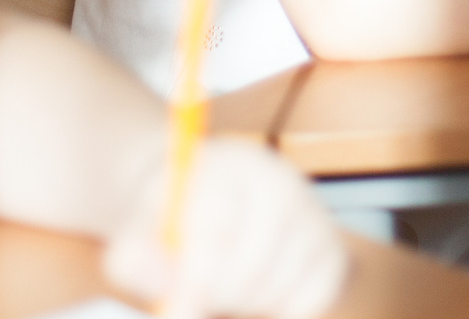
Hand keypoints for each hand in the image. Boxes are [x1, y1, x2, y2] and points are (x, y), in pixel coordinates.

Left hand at [105, 137, 348, 318]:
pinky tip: (258, 289)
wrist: (206, 202)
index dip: (197, 277)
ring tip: (224, 283)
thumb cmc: (170, 220)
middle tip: (196, 295)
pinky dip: (280, 310)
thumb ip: (140, 260)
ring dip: (245, 303)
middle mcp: (282, 181)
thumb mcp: (137, 232)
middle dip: (216, 294)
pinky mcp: (331, 251)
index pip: (219, 227)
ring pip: (277, 287)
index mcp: (229, 165)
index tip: (178, 306)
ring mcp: (313, 215)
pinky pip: (308, 301)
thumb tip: (173, 298)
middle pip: (251, 264)